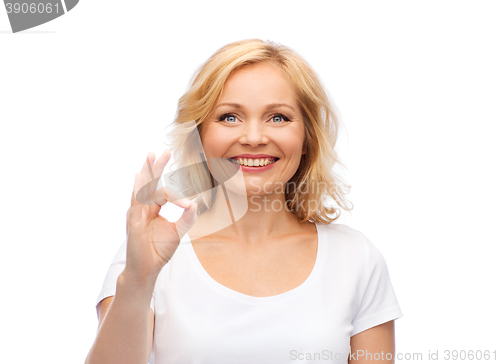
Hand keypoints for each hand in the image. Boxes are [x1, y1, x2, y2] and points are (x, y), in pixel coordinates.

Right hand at [124, 149, 196, 280]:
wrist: (147, 269)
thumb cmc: (159, 250)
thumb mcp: (177, 231)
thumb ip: (187, 218)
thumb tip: (195, 203)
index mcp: (152, 209)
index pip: (163, 192)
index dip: (177, 196)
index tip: (188, 205)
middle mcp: (143, 208)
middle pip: (149, 183)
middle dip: (156, 166)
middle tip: (163, 151)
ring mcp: (137, 213)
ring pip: (142, 188)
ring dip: (147, 172)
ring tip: (150, 156)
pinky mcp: (134, 222)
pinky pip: (137, 202)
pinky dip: (139, 189)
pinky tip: (140, 177)